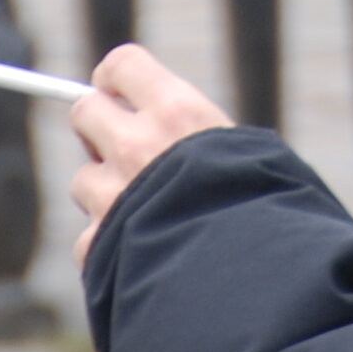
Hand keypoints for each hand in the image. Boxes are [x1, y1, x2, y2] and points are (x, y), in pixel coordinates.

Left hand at [68, 44, 232, 266]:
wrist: (251, 286)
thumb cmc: (269, 218)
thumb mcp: (247, 158)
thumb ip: (198, 136)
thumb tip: (171, 126)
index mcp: (177, 112)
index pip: (122, 65)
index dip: (115, 79)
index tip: (118, 91)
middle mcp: (135, 145)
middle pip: (85, 112)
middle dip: (98, 129)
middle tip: (124, 149)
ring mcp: (112, 196)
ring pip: (83, 181)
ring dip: (104, 194)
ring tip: (148, 215)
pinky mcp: (99, 244)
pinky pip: (88, 239)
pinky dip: (107, 248)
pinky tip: (142, 256)